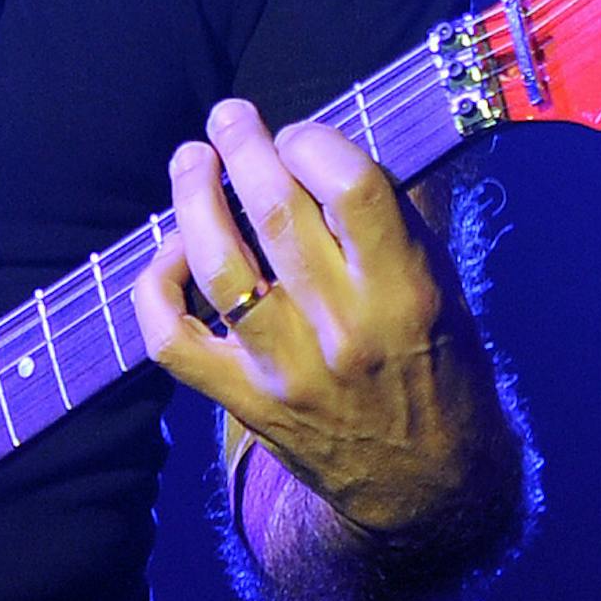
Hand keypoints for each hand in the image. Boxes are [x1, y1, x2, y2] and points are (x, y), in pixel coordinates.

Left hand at [132, 98, 517, 550]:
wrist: (427, 484)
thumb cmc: (438, 362)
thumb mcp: (442, 285)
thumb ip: (393, 217)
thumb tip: (336, 136)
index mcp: (406, 292)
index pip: (352, 188)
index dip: (312, 141)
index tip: (298, 133)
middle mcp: (345, 330)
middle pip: (276, 215)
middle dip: (243, 148)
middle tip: (228, 116)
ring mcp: (287, 369)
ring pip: (218, 268)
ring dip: (193, 199)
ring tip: (191, 159)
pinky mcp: (246, 399)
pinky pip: (174, 340)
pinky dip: (158, 288)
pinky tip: (171, 252)